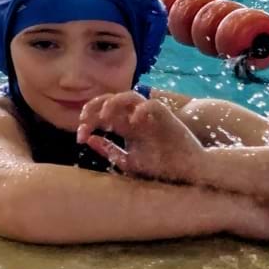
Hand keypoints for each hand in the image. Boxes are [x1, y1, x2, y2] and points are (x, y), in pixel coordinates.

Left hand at [77, 93, 207, 184]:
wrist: (188, 173)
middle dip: (94, 106)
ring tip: (104, 117)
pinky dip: (142, 109)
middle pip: (112, 99)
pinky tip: (133, 122)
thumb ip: (110, 151)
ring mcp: (152, 117)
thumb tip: (89, 139)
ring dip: (114, 102)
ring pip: (131, 96)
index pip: (103, 115)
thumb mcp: (129, 162)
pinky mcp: (168, 119)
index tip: (79, 136)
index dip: (88, 121)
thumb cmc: (161, 168)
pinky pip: (154, 105)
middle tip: (84, 120)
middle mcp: (137, 118)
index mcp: (127, 127)